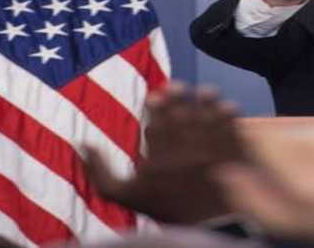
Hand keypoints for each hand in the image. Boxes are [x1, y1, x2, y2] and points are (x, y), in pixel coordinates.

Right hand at [84, 82, 244, 223]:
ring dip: (206, 101)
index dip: (156, 105)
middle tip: (176, 86)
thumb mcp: (122, 196)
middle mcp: (185, 152)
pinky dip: (230, 116)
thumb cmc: (162, 208)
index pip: (155, 123)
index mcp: (159, 159)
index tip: (155, 95)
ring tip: (205, 91)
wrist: (204, 226)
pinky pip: (233, 131)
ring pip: (207, 118)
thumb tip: (81, 143)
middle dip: (178, 97)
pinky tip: (227, 106)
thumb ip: (98, 170)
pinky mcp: (233, 157)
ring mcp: (211, 153)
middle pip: (181, 115)